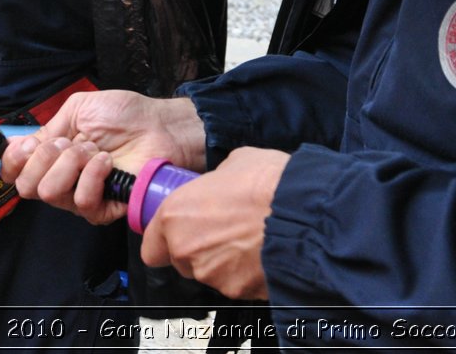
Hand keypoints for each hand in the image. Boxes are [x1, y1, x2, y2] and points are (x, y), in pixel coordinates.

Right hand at [3, 92, 206, 223]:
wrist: (159, 126)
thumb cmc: (124, 115)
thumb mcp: (78, 109)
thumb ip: (47, 127)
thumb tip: (16, 144)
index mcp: (51, 155)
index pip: (14, 171)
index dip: (13, 161)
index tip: (27, 144)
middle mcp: (61, 179)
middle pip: (26, 186)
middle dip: (44, 156)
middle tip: (70, 142)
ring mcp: (80, 196)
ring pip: (50, 193)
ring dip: (71, 163)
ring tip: (94, 150)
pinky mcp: (103, 209)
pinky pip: (82, 202)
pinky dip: (93, 176)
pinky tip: (107, 163)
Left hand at [140, 147, 288, 299]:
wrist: (304, 214)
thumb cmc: (268, 183)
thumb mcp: (234, 163)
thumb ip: (215, 182)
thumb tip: (221, 187)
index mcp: (175, 215)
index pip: (151, 247)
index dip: (165, 240)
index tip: (179, 233)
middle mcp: (186, 249)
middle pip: (181, 261)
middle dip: (199, 248)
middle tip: (225, 229)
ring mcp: (211, 274)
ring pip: (209, 273)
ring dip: (224, 261)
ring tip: (250, 239)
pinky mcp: (238, 292)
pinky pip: (236, 284)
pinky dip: (246, 274)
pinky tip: (263, 253)